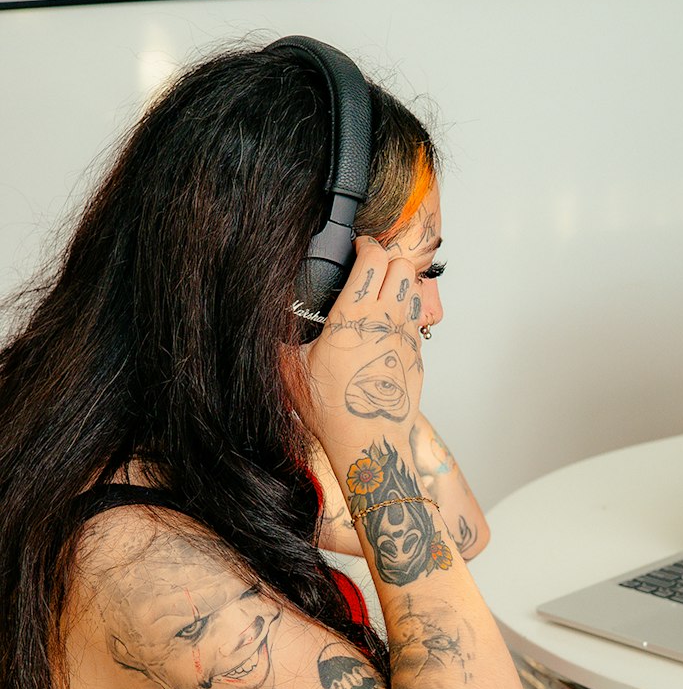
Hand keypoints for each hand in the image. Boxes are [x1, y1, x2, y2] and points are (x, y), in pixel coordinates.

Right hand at [300, 238, 425, 447]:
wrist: (368, 443)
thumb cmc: (331, 410)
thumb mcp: (291, 369)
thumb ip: (279, 338)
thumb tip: (260, 321)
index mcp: (354, 314)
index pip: (374, 258)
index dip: (366, 245)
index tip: (357, 247)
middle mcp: (386, 320)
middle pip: (402, 265)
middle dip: (387, 259)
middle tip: (370, 267)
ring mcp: (406, 337)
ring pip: (414, 290)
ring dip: (399, 284)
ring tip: (380, 295)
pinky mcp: (417, 357)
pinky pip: (415, 323)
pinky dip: (403, 316)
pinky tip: (384, 330)